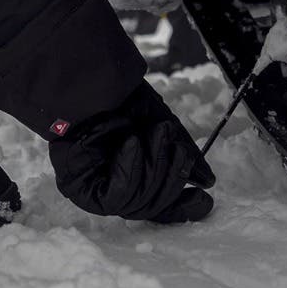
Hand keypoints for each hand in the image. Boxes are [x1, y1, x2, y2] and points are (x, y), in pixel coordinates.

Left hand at [49, 82, 215, 223]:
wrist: (92, 80)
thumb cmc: (120, 99)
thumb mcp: (160, 124)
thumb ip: (183, 155)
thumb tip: (206, 181)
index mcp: (132, 176)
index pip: (160, 205)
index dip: (183, 207)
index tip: (205, 199)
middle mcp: (114, 189)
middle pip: (152, 206)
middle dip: (171, 175)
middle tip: (174, 142)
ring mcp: (95, 192)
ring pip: (137, 205)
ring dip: (153, 165)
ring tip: (153, 133)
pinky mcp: (80, 191)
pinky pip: (113, 198)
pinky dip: (129, 169)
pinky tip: (132, 144)